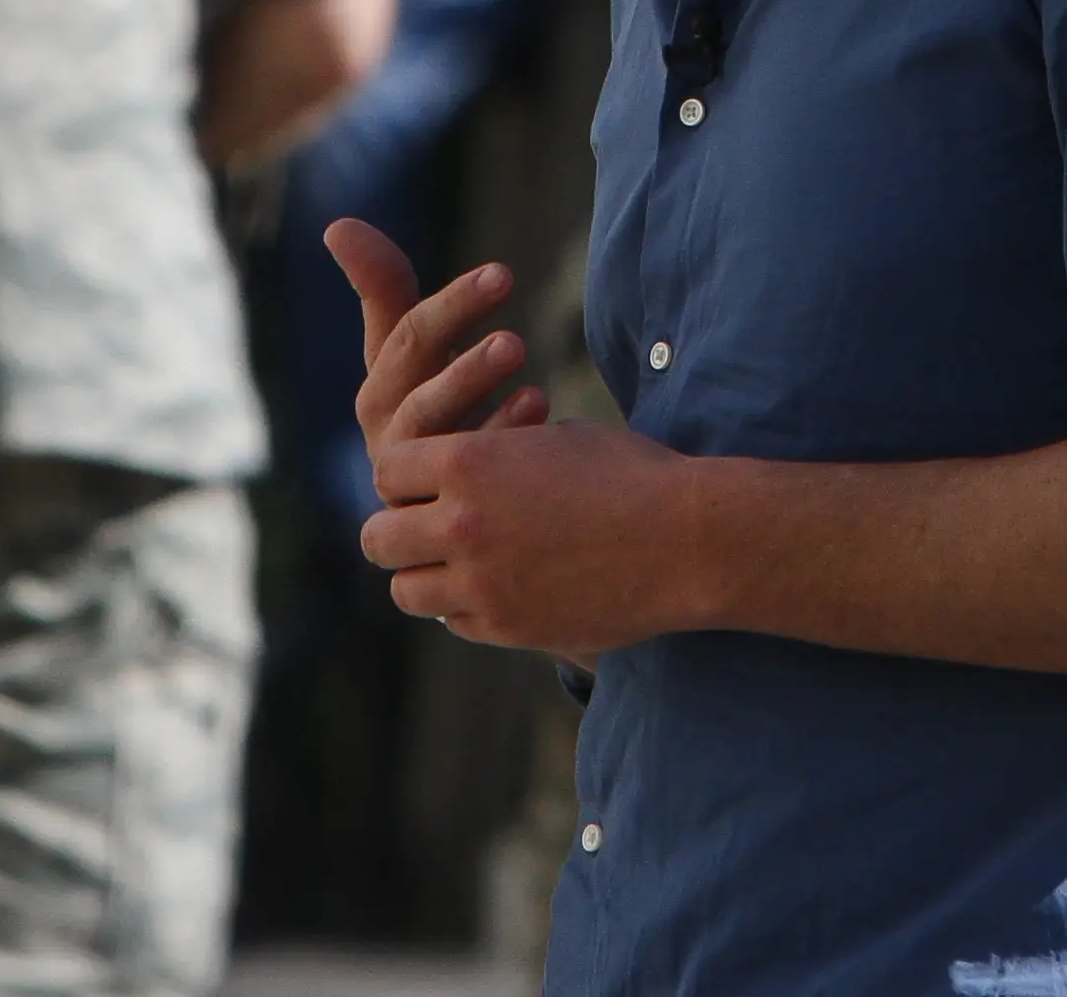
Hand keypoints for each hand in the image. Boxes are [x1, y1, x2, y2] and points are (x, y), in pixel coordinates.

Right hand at [325, 218, 549, 491]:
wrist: (448, 495)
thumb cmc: (433, 400)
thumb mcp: (412, 346)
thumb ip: (383, 286)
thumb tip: (336, 224)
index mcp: (379, 391)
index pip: (404, 339)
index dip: (452, 306)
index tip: (502, 274)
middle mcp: (390, 438)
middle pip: (418, 395)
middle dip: (463, 361)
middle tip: (514, 338)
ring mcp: (415, 481)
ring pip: (437, 439)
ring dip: (476, 397)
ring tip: (521, 360)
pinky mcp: (444, 512)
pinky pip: (470, 481)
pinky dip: (502, 439)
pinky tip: (538, 407)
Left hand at [362, 419, 703, 655]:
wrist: (686, 539)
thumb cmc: (630, 474)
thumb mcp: (553, 439)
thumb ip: (495, 456)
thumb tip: (460, 466)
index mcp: (470, 463)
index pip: (389, 471)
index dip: (406, 474)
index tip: (426, 480)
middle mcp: (463, 524)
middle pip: (380, 537)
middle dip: (397, 529)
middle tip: (423, 528)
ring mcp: (481, 583)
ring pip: (405, 589)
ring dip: (424, 574)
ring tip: (454, 562)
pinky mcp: (506, 627)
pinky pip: (453, 619)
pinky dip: (462, 606)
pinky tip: (495, 587)